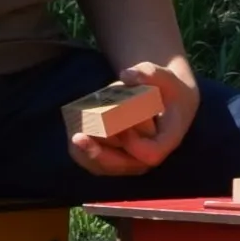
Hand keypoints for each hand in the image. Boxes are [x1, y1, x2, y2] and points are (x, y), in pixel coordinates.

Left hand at [66, 56, 200, 178]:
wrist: (166, 102)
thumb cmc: (167, 89)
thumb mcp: (165, 77)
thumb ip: (149, 73)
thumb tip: (126, 76)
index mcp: (167, 140)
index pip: (151, 154)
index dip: (134, 144)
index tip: (122, 125)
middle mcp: (149, 156)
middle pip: (122, 165)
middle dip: (99, 153)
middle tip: (78, 137)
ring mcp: (132, 161)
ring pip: (105, 167)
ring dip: (87, 153)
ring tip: (73, 136)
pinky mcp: (116, 159)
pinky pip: (96, 163)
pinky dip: (82, 152)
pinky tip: (72, 136)